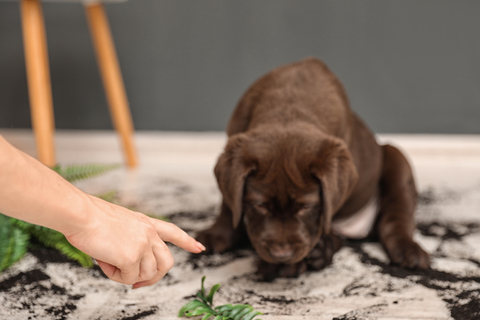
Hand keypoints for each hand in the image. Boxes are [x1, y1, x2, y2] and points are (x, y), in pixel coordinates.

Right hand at [64, 195, 204, 288]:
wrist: (80, 214)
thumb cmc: (90, 220)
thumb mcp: (120, 226)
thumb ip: (131, 242)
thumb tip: (132, 268)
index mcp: (146, 222)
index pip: (173, 232)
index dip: (187, 241)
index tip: (199, 248)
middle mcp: (149, 233)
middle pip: (166, 263)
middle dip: (154, 277)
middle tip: (136, 284)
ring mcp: (143, 245)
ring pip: (146, 275)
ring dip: (127, 275)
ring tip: (109, 261)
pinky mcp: (132, 257)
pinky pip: (128, 278)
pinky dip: (115, 276)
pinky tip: (104, 262)